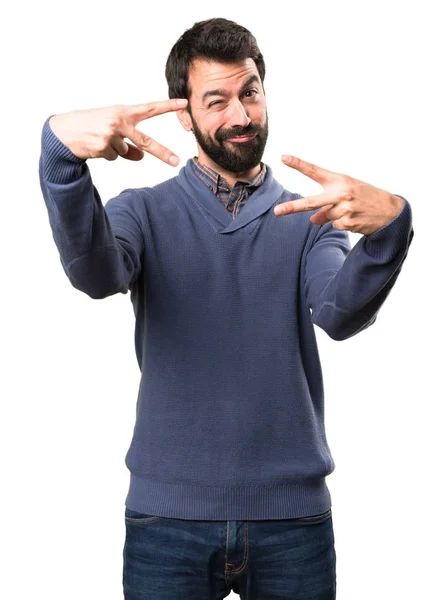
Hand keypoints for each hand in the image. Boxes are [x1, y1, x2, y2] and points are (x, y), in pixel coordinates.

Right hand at [48, 99, 187, 164]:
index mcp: (123, 112)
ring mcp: (111, 135)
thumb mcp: (112, 129)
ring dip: (114, 150)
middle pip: (146, 141)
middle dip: (162, 152)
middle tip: (176, 162)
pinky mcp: (103, 146)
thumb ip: (130, 142)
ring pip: (124, 152)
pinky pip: (113, 157)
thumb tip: (142, 157)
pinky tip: (94, 145)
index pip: (150, 109)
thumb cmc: (91, 126)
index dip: (167, 106)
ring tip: (99, 139)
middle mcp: (119, 122)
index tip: (184, 104)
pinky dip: (105, 154)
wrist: (64, 130)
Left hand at [274, 155, 403, 234]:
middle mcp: (340, 193)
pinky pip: (335, 225)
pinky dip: (342, 224)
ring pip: (325, 216)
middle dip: (293, 207)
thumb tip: (311, 220)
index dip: (299, 164)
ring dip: (335, 216)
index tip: (283, 157)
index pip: (315, 171)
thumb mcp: (346, 194)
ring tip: (352, 210)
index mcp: (339, 180)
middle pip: (311, 202)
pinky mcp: (348, 222)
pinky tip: (356, 218)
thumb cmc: (364, 197)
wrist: (390, 211)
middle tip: (277, 211)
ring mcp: (344, 209)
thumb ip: (326, 204)